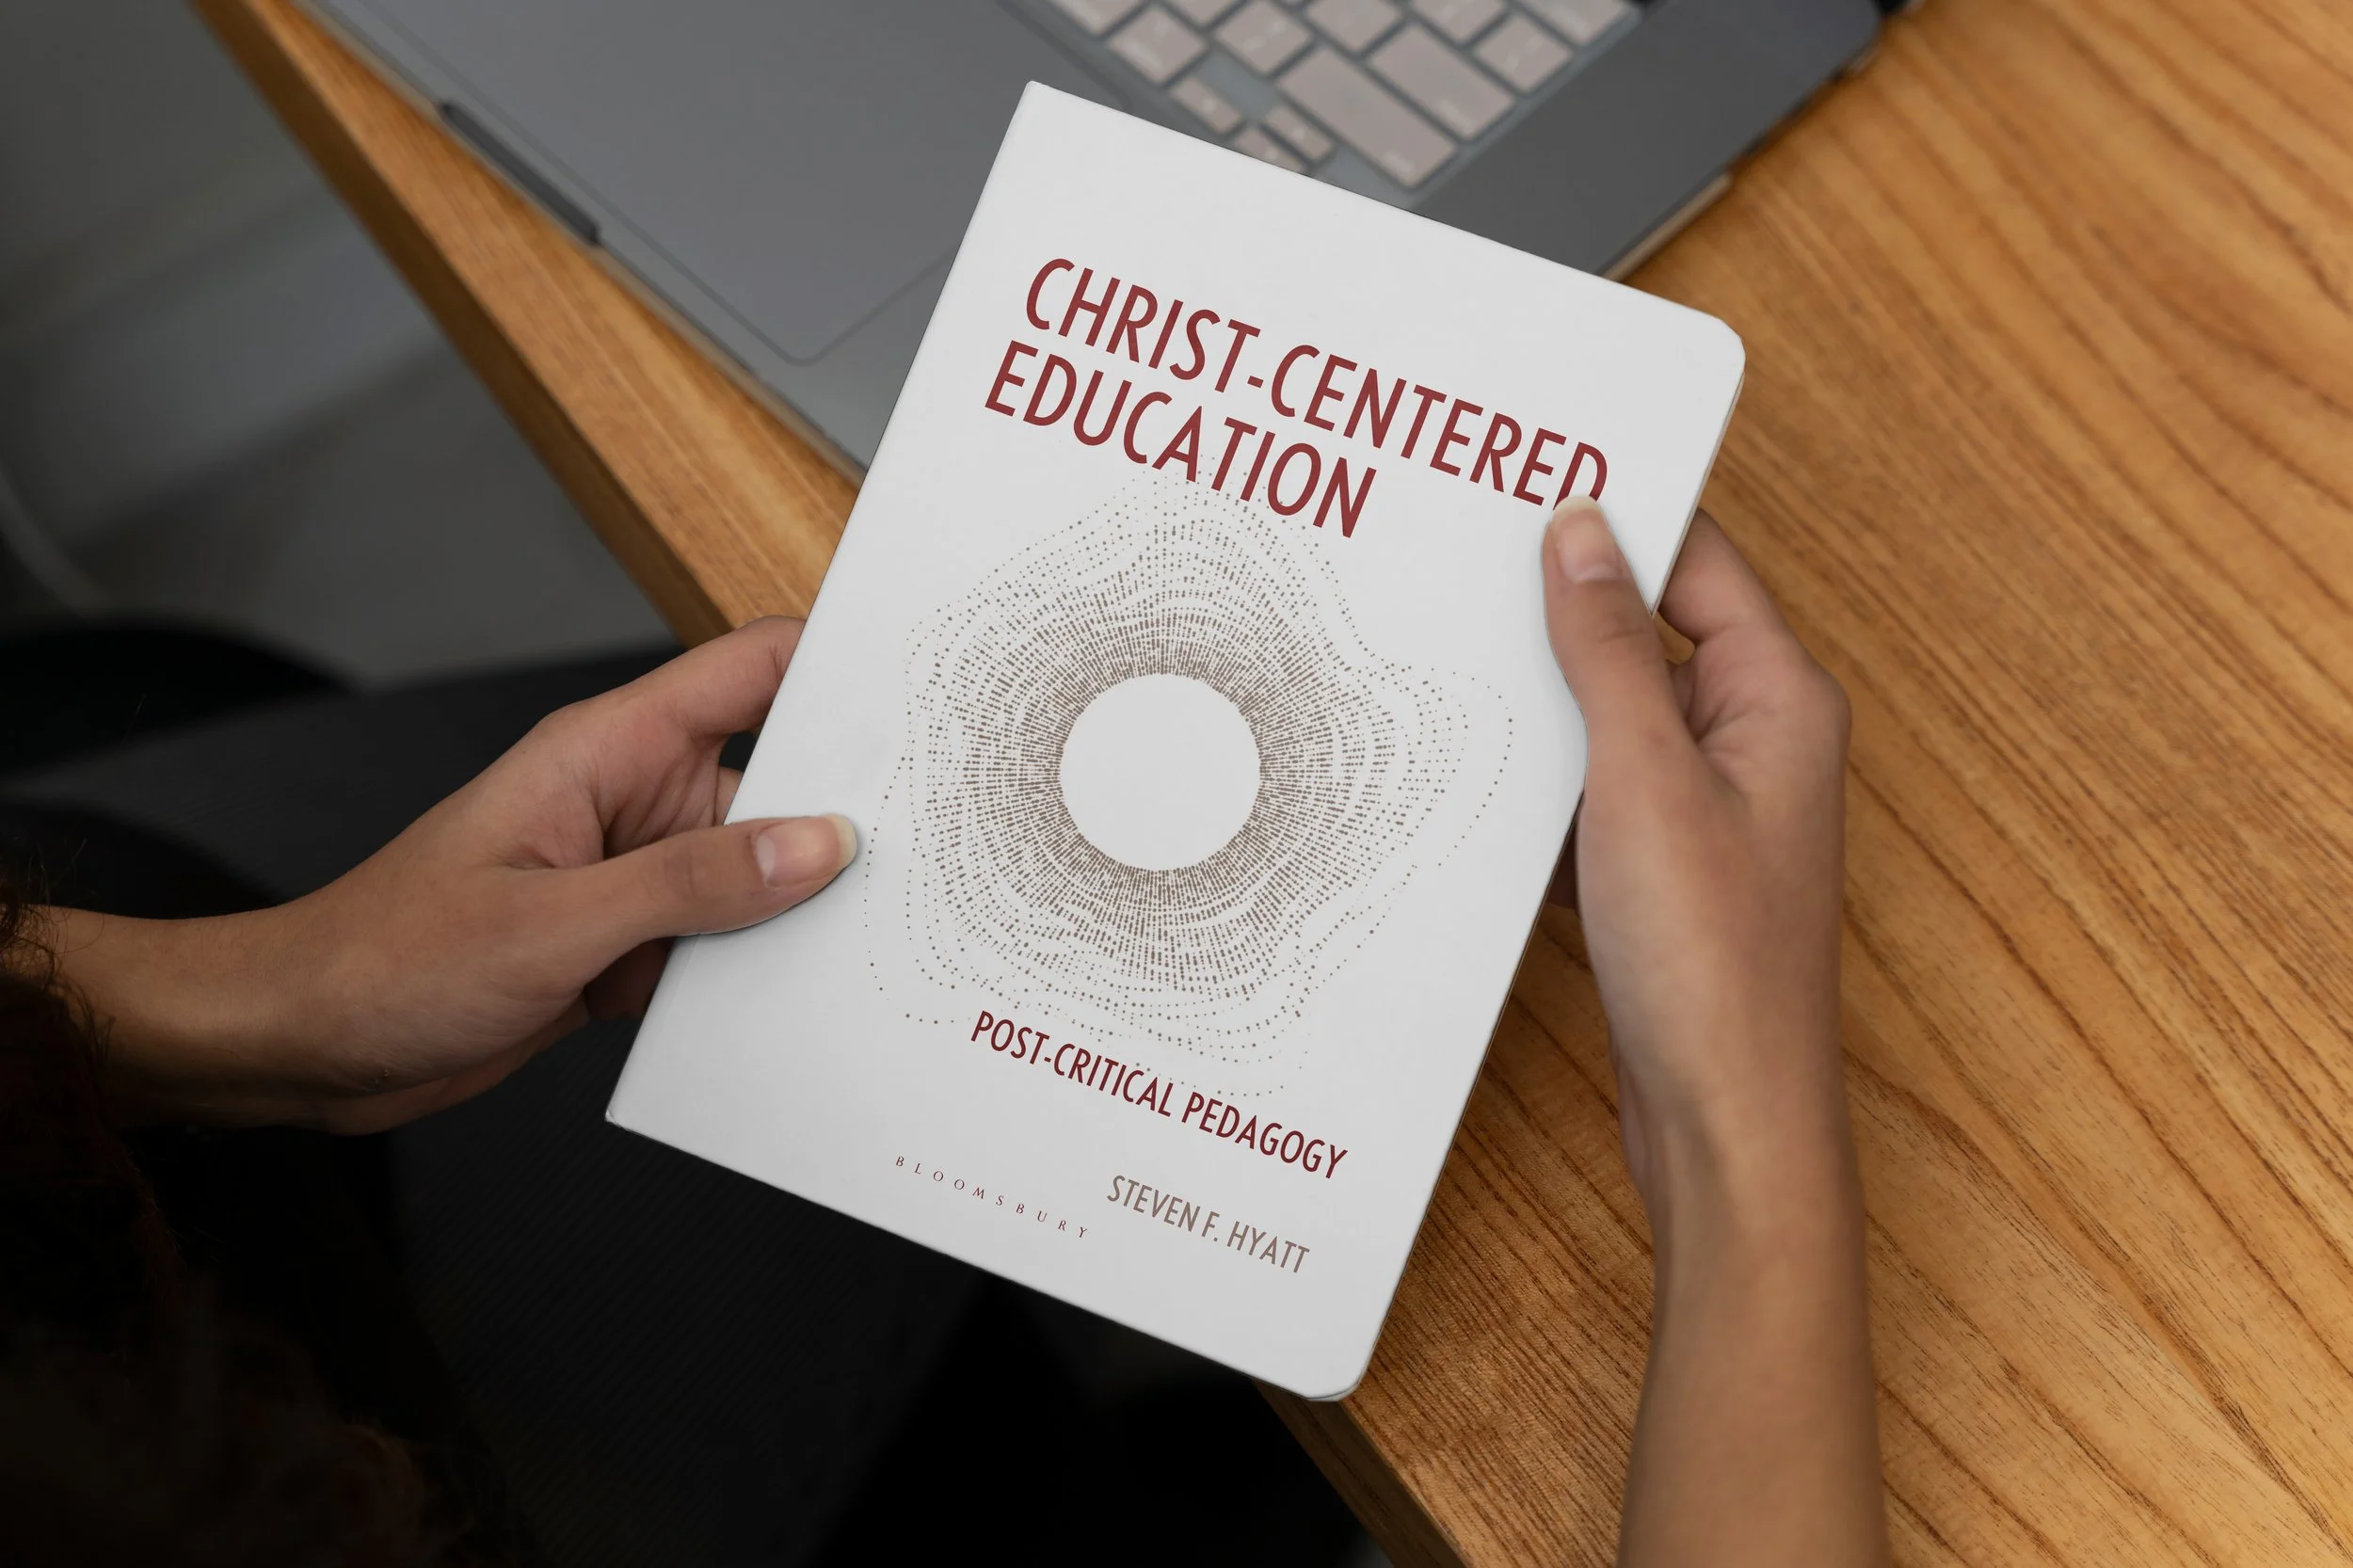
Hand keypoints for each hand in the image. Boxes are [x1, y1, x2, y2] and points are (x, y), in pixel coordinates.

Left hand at [52, 619, 853, 1133]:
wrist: (304, 1043)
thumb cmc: (386, 959)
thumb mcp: (551, 923)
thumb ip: (692, 883)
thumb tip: (818, 844)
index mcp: (609, 751)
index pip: (750, 670)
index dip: (840, 661)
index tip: (924, 684)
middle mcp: (633, 801)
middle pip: (777, 777)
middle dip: (851, 807)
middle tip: (941, 842)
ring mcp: (634, 873)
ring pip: (759, 870)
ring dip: (805, 905)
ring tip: (886, 936)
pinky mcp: (627, 942)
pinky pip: (723, 939)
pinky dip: (760, 966)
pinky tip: (802, 999)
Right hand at [1541, 499, 1885, 1565]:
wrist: (1726, 1122)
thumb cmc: (1714, 965)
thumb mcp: (1646, 779)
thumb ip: (1608, 652)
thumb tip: (1581, 536)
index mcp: (1779, 701)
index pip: (1697, 563)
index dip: (1619, 515)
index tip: (1531, 474)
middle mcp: (1754, 743)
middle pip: (1651, 629)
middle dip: (1564, 595)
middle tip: (1467, 547)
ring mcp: (1710, 809)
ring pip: (1616, 711)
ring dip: (1547, 688)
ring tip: (1454, 642)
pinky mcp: (1666, 868)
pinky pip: (1597, 784)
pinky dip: (1544, 770)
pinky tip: (1477, 764)